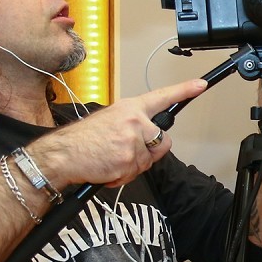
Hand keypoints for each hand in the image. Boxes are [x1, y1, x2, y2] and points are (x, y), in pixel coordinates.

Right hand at [29, 78, 206, 188]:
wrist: (62, 155)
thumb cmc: (83, 139)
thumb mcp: (109, 119)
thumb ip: (133, 123)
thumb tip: (149, 132)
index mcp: (130, 108)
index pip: (162, 97)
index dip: (184, 91)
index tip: (199, 86)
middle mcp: (135, 121)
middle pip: (164, 141)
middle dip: (151, 151)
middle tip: (127, 151)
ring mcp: (133, 141)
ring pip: (150, 160)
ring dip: (134, 165)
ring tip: (112, 158)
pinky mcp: (129, 160)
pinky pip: (136, 173)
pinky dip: (124, 175)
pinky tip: (108, 167)